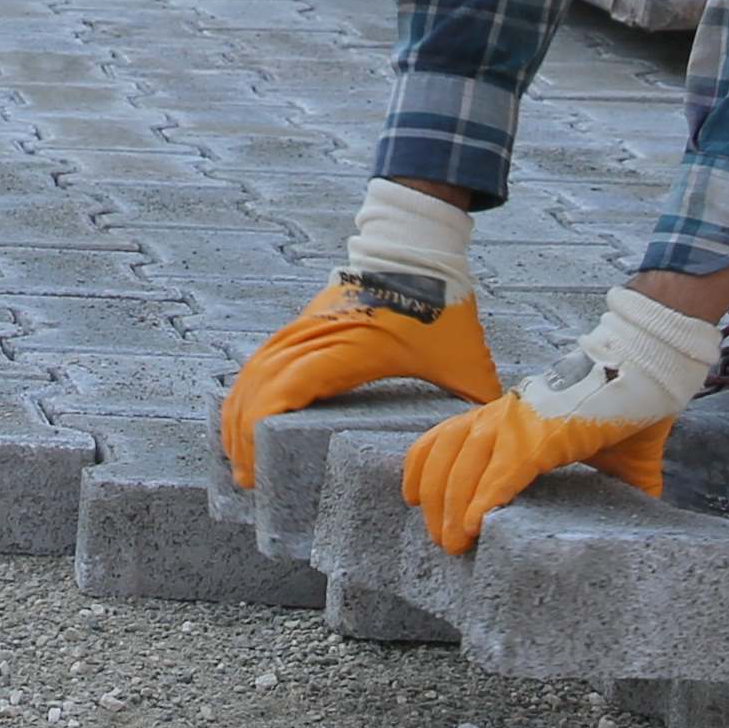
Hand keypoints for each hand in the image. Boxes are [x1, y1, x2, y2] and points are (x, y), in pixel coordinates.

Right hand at [213, 282, 498, 485]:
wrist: (420, 247)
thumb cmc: (444, 306)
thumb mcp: (465, 360)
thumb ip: (474, 404)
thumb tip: (490, 449)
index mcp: (354, 348)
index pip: (289, 386)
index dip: (262, 427)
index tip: (257, 467)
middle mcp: (320, 334)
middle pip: (261, 383)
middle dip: (244, 434)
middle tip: (247, 479)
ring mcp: (307, 324)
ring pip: (255, 368)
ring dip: (239, 411)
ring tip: (238, 454)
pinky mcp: (306, 321)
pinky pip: (263, 355)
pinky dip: (248, 386)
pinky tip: (245, 413)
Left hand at [395, 393, 669, 547]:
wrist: (653, 371)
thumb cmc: (630, 407)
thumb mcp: (608, 455)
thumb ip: (611, 484)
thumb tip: (638, 515)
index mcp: (512, 415)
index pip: (447, 436)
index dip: (424, 468)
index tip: (415, 500)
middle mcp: (506, 414)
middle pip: (446, 456)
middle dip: (436, 502)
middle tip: (441, 540)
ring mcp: (523, 420)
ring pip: (463, 463)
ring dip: (452, 505)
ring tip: (454, 542)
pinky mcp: (547, 433)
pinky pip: (504, 469)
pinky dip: (485, 497)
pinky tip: (476, 525)